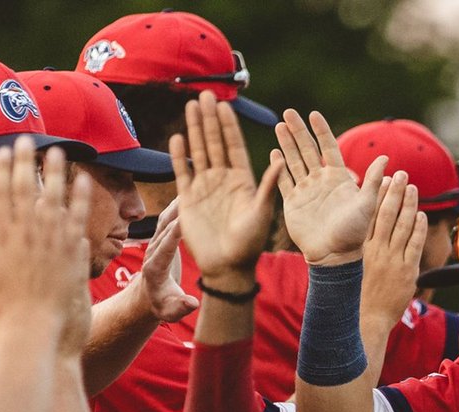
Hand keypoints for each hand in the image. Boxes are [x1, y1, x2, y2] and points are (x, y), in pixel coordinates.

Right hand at [0, 138, 91, 331]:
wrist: (32, 328)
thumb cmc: (2, 308)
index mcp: (1, 235)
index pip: (0, 193)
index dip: (3, 169)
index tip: (5, 151)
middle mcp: (25, 232)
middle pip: (25, 188)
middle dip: (25, 161)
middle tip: (28, 139)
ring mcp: (49, 241)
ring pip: (52, 197)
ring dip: (54, 171)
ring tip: (57, 150)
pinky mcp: (70, 252)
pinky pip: (76, 217)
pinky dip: (79, 197)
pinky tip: (83, 179)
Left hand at [131, 198, 198, 322]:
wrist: (148, 297)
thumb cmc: (162, 305)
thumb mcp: (170, 311)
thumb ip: (180, 307)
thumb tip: (192, 303)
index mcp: (155, 267)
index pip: (166, 247)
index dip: (175, 235)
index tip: (186, 221)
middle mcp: (153, 250)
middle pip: (165, 227)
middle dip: (178, 211)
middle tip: (192, 195)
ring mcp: (155, 241)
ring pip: (167, 218)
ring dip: (179, 203)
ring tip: (193, 185)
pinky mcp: (160, 236)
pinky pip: (169, 218)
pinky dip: (178, 205)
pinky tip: (190, 191)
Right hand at [170, 91, 281, 288]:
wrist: (228, 268)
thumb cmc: (250, 244)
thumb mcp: (263, 212)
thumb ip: (269, 185)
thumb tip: (281, 158)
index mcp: (243, 181)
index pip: (234, 146)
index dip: (229, 126)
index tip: (225, 105)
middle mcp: (223, 180)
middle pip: (215, 143)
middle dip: (210, 119)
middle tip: (205, 95)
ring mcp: (205, 188)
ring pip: (199, 152)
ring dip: (194, 129)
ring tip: (190, 106)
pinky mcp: (188, 199)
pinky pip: (182, 172)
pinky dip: (179, 156)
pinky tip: (177, 137)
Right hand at [272, 108, 387, 265]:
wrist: (334, 256)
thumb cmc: (353, 233)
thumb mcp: (367, 204)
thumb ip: (374, 180)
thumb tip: (386, 156)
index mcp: (338, 178)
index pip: (329, 147)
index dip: (321, 131)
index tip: (313, 114)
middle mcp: (321, 181)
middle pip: (308, 150)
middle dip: (298, 131)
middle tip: (289, 112)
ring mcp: (306, 191)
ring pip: (294, 161)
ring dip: (287, 144)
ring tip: (279, 125)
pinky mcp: (293, 203)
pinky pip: (284, 181)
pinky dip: (278, 167)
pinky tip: (274, 153)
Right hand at [361, 174, 425, 331]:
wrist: (367, 320)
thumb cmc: (359, 294)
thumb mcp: (355, 267)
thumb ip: (360, 247)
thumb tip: (363, 229)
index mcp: (361, 248)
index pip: (370, 215)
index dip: (377, 195)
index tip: (383, 179)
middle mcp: (376, 251)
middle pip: (386, 214)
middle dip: (394, 192)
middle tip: (401, 174)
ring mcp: (393, 260)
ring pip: (402, 226)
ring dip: (409, 205)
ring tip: (413, 188)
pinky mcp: (407, 272)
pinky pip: (415, 244)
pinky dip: (419, 228)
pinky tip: (422, 215)